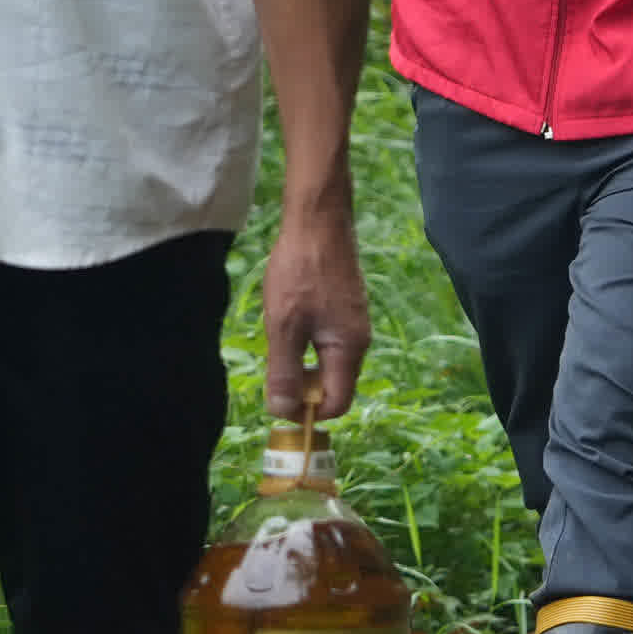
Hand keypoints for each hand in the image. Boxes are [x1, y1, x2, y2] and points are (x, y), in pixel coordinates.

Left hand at [252, 191, 371, 424]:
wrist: (318, 221)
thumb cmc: (300, 271)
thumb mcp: (284, 326)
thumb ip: (284, 372)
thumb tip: (283, 412)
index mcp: (349, 349)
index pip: (337, 403)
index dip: (308, 412)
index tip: (279, 400)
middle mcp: (359, 340)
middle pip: (334, 385)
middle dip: (303, 387)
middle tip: (273, 366)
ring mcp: (354, 323)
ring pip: (328, 363)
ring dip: (302, 363)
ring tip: (278, 337)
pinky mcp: (345, 309)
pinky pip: (328, 342)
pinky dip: (307, 344)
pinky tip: (288, 320)